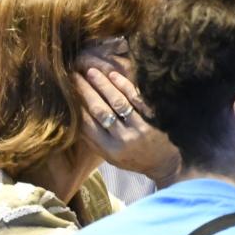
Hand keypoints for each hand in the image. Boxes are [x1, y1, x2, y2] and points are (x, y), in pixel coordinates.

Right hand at [73, 68, 181, 184]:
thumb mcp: (110, 157)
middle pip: (100, 110)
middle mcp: (124, 139)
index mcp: (110, 150)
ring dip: (102, 84)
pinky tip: (113, 75)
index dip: (76, 105)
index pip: (87, 124)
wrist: (166, 163)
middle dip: (86, 91)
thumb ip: (93, 140)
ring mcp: (141, 128)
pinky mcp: (154, 118)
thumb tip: (73, 116)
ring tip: (91, 72)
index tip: (68, 90)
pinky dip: (124, 85)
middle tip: (76, 76)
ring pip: (117, 101)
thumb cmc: (134, 159)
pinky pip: (136, 98)